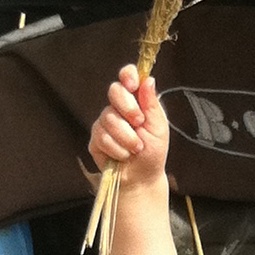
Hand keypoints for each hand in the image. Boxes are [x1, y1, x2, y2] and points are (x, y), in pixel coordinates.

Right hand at [88, 64, 168, 188]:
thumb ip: (152, 104)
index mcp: (136, 101)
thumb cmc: (153, 153)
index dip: (128, 76)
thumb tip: (148, 80)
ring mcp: (104, 122)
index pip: (128, 77)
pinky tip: (123, 155)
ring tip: (136, 148)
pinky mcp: (95, 139)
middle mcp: (118, 108)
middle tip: (139, 123)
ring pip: (109, 118)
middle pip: (114, 91)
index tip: (132, 85)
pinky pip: (102, 137)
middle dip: (128, 108)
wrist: (142, 178)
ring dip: (127, 136)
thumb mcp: (159, 128)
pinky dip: (117, 148)